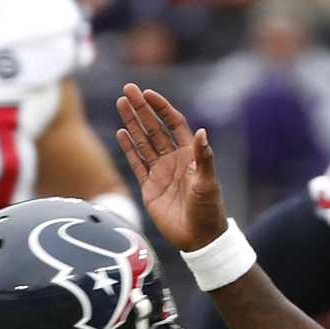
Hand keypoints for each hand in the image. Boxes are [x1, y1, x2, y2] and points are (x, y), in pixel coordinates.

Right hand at [114, 85, 227, 255]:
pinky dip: (128, 148)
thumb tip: (203, 133)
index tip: (148, 93)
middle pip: (154, 128)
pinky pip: (136, 163)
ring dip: (132, 123)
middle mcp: (173, 160)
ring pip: (143, 142)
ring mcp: (160, 172)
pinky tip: (121, 132)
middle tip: (127, 89)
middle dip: (141, 109)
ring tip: (121, 104)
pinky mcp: (149, 187)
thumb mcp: (209, 183)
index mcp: (190, 156)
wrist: (198, 239)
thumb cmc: (208, 211)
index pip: (173, 124)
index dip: (161, 108)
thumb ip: (205, 158)